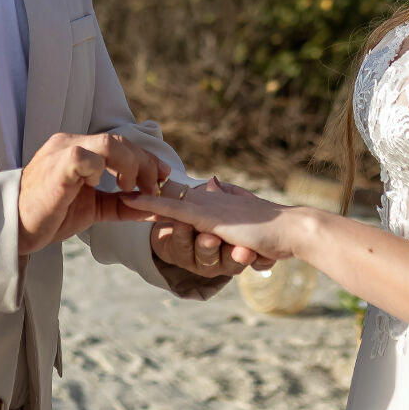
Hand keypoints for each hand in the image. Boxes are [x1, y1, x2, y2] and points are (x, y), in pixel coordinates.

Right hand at [18, 133, 168, 254]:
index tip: (162, 178)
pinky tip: (102, 188)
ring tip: (129, 189)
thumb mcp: (93, 207)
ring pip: (109, 143)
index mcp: (78, 149)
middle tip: (151, 189)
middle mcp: (71, 143)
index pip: (121, 143)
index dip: (146, 159)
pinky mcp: (57, 167)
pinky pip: (86, 158)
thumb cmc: (49, 215)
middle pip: (120, 141)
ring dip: (129, 166)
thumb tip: (155, 206)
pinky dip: (102, 172)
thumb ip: (121, 204)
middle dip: (145, 164)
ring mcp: (63, 151)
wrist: (14, 227)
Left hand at [120, 179, 311, 263]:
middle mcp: (212, 200)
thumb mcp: (253, 220)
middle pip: (173, 192)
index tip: (143, 185)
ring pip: (167, 198)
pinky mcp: (207, 219)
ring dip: (143, 194)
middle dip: (147, 186)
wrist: (291, 230)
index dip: (164, 190)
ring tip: (118, 187)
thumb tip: (225, 196)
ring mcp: (208, 208)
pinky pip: (171, 209)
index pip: (186, 195)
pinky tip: (130, 200)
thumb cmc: (277, 231)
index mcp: (220, 203)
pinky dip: (150, 202)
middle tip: (121, 178)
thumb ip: (238, 208)